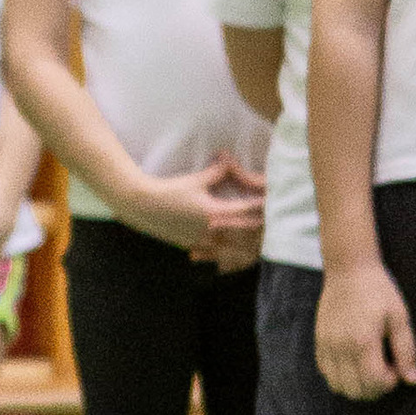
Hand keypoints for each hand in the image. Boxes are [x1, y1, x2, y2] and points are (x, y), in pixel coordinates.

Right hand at [125, 160, 264, 267]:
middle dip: (257, 227)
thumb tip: (229, 158)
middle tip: (271, 223)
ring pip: (230, 247)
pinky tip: (232, 256)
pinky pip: (213, 253)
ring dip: (244, 243)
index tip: (272, 203)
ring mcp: (200, 240)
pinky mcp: (191, 245)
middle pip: (242, 231)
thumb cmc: (169, 191)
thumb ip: (217, 171)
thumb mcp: (195, 180)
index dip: (260, 206)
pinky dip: (224, 253)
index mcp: (214, 212)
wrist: (143, 206)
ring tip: (257, 243)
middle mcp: (210, 229)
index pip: (245, 210)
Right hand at [316, 257, 415, 399]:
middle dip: (375, 388)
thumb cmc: (379, 291)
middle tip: (386, 369)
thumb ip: (406, 351)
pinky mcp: (319, 341)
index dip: (389, 383)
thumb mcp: (400, 317)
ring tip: (370, 367)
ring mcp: (326, 346)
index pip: (374, 382)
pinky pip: (326, 373)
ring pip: (338, 386)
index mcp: (362, 341)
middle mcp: (340, 347)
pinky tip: (355, 361)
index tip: (396, 368)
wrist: (349, 269)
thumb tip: (413, 380)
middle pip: (355, 390)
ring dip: (357, 385)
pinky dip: (341, 376)